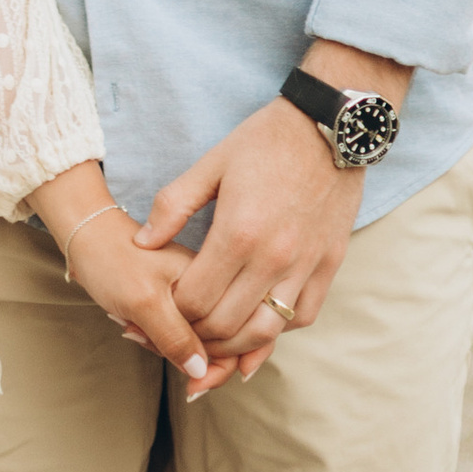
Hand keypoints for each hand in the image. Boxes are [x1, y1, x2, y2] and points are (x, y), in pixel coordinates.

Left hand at [48, 205, 227, 399]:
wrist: (90, 234)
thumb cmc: (113, 259)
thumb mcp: (142, 301)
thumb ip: (173, 335)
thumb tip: (200, 372)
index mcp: (215, 267)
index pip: (232, 330)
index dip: (213, 365)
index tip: (188, 383)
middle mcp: (220, 275)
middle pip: (231, 336)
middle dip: (197, 360)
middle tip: (149, 345)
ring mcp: (210, 283)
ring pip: (217, 336)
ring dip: (185, 351)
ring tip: (141, 336)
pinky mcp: (196, 291)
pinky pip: (201, 328)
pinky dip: (179, 341)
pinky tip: (146, 334)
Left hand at [138, 95, 365, 360]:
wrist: (328, 125)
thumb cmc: (265, 140)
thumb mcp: (212, 164)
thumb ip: (173, 205)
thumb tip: (143, 242)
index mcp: (238, 232)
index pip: (195, 300)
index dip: (173, 314)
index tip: (164, 309)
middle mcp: (273, 257)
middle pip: (226, 325)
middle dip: (198, 337)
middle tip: (183, 332)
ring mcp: (305, 264)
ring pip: (266, 332)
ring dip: (236, 346)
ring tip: (215, 341)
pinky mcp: (329, 264)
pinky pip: (303, 317)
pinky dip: (279, 330)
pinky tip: (258, 324)